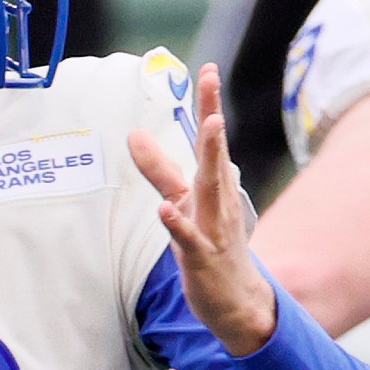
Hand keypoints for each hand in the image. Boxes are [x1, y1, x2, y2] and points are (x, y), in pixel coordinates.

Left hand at [127, 63, 275, 356]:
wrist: (236, 301)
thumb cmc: (209, 244)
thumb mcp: (182, 201)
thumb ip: (159, 169)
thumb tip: (133, 134)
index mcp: (214, 185)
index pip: (211, 140)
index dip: (210, 104)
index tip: (209, 68)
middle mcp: (218, 201)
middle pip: (215, 154)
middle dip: (213, 118)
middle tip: (212, 82)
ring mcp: (213, 229)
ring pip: (211, 190)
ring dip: (210, 159)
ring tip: (210, 127)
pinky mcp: (202, 258)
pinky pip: (189, 239)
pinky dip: (177, 223)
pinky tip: (165, 209)